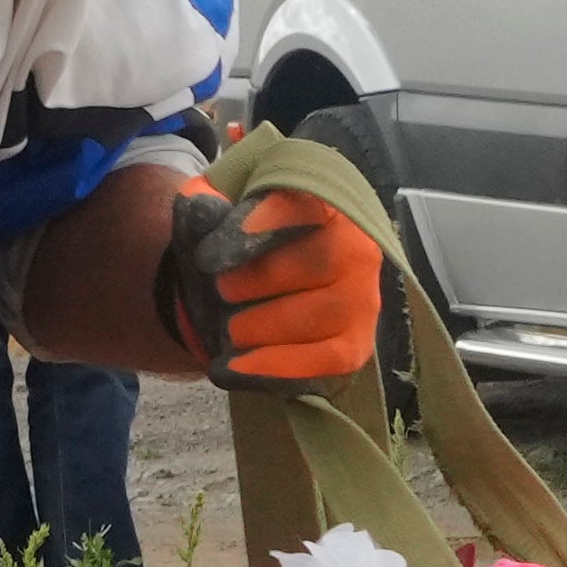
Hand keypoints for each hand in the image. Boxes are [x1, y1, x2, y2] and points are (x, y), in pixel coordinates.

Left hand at [180, 182, 386, 384]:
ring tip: (229, 330)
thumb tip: (202, 207)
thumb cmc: (243, 231)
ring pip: (321, 316)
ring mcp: (363, 298)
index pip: (301, 209)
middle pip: (316, 264)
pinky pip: (327, 360)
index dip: (256, 231)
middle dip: (258, 281)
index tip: (209, 256)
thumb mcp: (221, 202)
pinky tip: (230, 369)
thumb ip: (207, 196)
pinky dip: (275, 367)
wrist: (260, 275)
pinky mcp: (357, 344)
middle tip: (221, 291)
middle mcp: (358, 245)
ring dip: (263, 327)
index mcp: (326, 200)